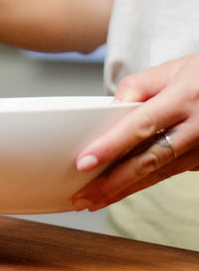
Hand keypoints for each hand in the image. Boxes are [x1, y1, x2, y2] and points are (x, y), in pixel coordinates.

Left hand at [72, 53, 198, 210]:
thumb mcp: (171, 70)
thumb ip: (137, 87)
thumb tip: (111, 109)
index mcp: (184, 99)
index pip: (140, 126)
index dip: (110, 146)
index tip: (84, 162)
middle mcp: (197, 127)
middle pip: (148, 160)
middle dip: (112, 183)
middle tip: (82, 197)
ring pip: (159, 173)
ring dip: (124, 190)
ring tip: (94, 200)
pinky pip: (170, 172)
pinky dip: (144, 182)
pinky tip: (121, 189)